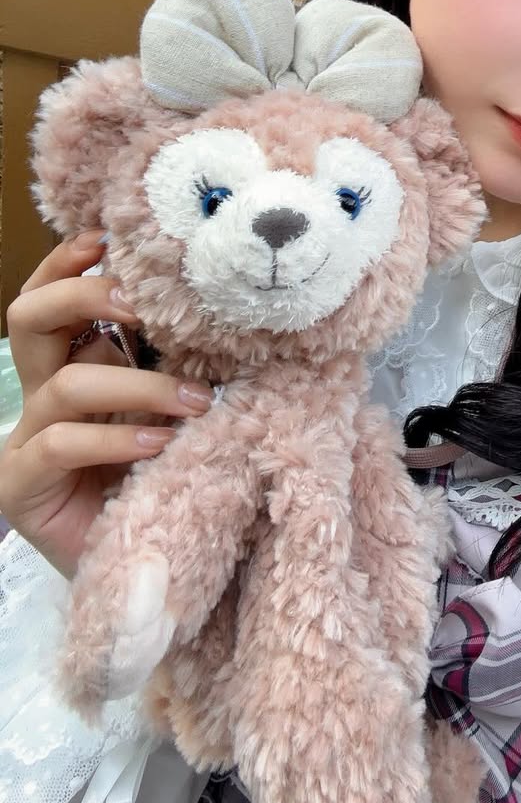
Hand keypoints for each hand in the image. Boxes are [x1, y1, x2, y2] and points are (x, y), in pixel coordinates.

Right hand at [0, 232, 212, 579]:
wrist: (148, 561)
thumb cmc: (168, 472)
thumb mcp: (173, 406)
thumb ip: (174, 362)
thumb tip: (219, 309)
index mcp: (74, 363)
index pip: (51, 298)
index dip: (68, 263)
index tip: (108, 241)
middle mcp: (43, 393)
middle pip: (29, 318)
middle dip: (84, 296)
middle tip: (142, 304)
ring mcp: (26, 438)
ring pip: (64, 384)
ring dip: (139, 386)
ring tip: (196, 402)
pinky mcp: (21, 486)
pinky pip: (60, 444)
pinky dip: (116, 438)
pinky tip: (159, 445)